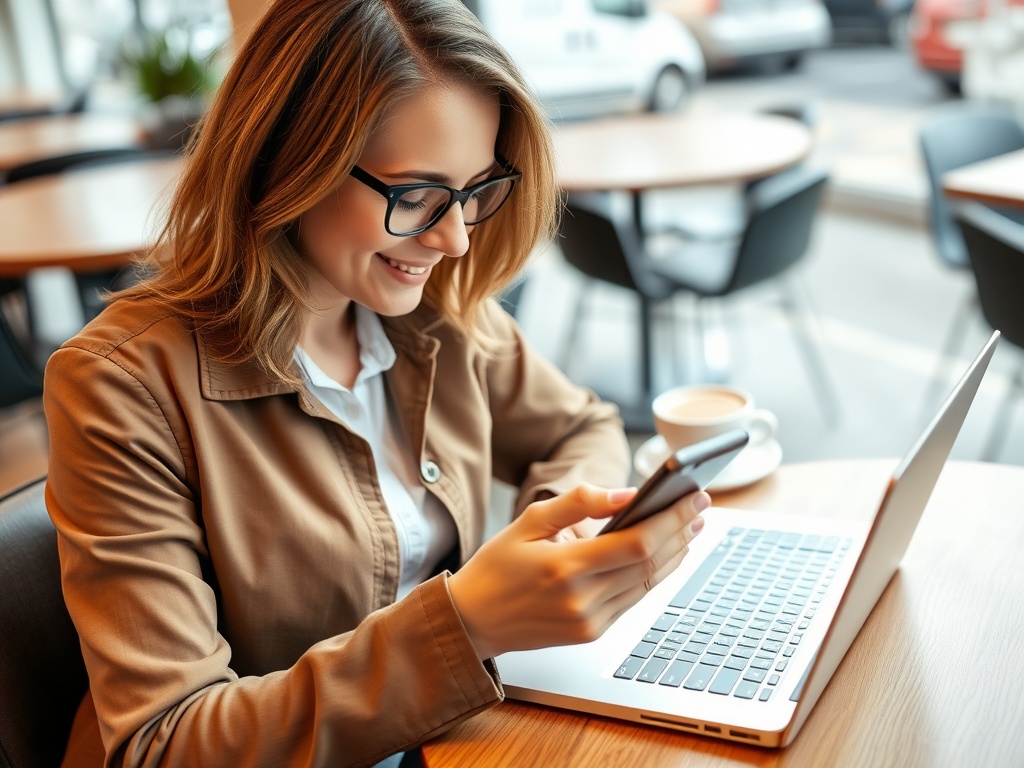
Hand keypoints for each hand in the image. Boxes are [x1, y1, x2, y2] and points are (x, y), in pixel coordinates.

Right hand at [448, 484, 708, 659]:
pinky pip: (635, 599)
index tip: (693, 495)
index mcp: (564, 567)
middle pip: (651, 562)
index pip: (637, 542)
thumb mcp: (528, 521)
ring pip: (649, 583)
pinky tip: (666, 552)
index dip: (672, 518)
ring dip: (676, 552)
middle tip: (700, 503)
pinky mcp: (592, 633)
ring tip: (691, 524)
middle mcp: (582, 600)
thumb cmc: (496, 566)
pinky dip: (656, 573)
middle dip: (682, 530)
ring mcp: (590, 621)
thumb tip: (627, 493)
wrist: (472, 621)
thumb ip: (579, 502)